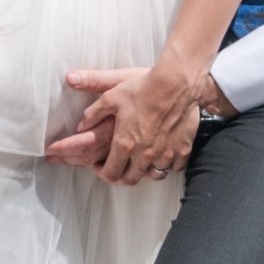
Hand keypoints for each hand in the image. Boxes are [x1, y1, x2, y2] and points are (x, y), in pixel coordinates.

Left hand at [49, 66, 200, 185]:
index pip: (110, 173)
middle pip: (130, 179)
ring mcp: (166, 154)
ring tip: (137, 162)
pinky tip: (160, 156)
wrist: (177, 84)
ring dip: (142, 171)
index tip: (98, 166)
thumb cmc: (142, 88)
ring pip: (152, 175)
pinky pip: (173, 168)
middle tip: (115, 167)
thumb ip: (93, 114)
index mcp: (125, 143)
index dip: (101, 172)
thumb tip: (80, 126)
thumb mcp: (110, 97)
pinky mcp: (183, 151)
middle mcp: (145, 154)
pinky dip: (164, 165)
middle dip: (119, 176)